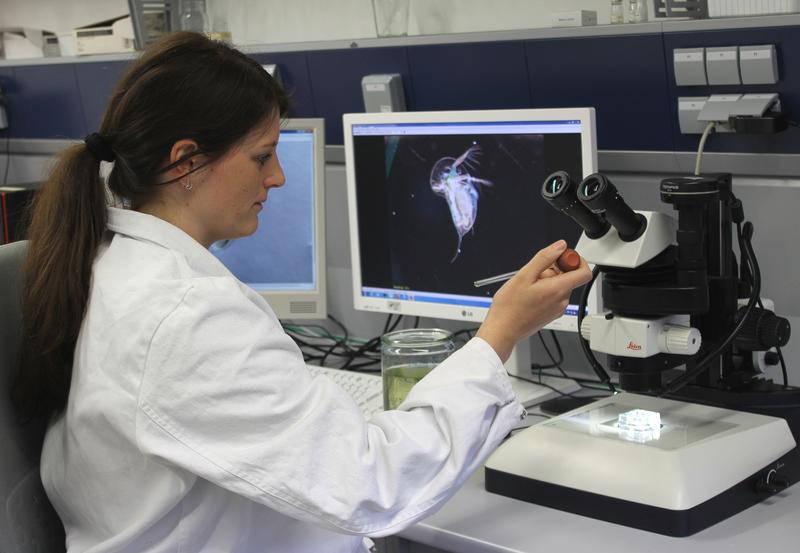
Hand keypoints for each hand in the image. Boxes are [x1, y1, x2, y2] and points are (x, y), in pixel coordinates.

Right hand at [476, 240, 590, 362]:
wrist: (503, 330)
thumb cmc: (510, 307)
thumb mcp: (524, 275)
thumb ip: (544, 258)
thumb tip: (560, 246)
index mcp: (558, 289)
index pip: (584, 271)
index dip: (575, 260)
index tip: (560, 258)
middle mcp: (562, 301)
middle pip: (569, 277)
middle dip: (553, 270)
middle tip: (534, 273)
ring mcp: (558, 309)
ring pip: (560, 286)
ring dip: (547, 281)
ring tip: (529, 286)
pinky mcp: (552, 314)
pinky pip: (554, 296)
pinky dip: (545, 290)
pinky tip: (529, 294)